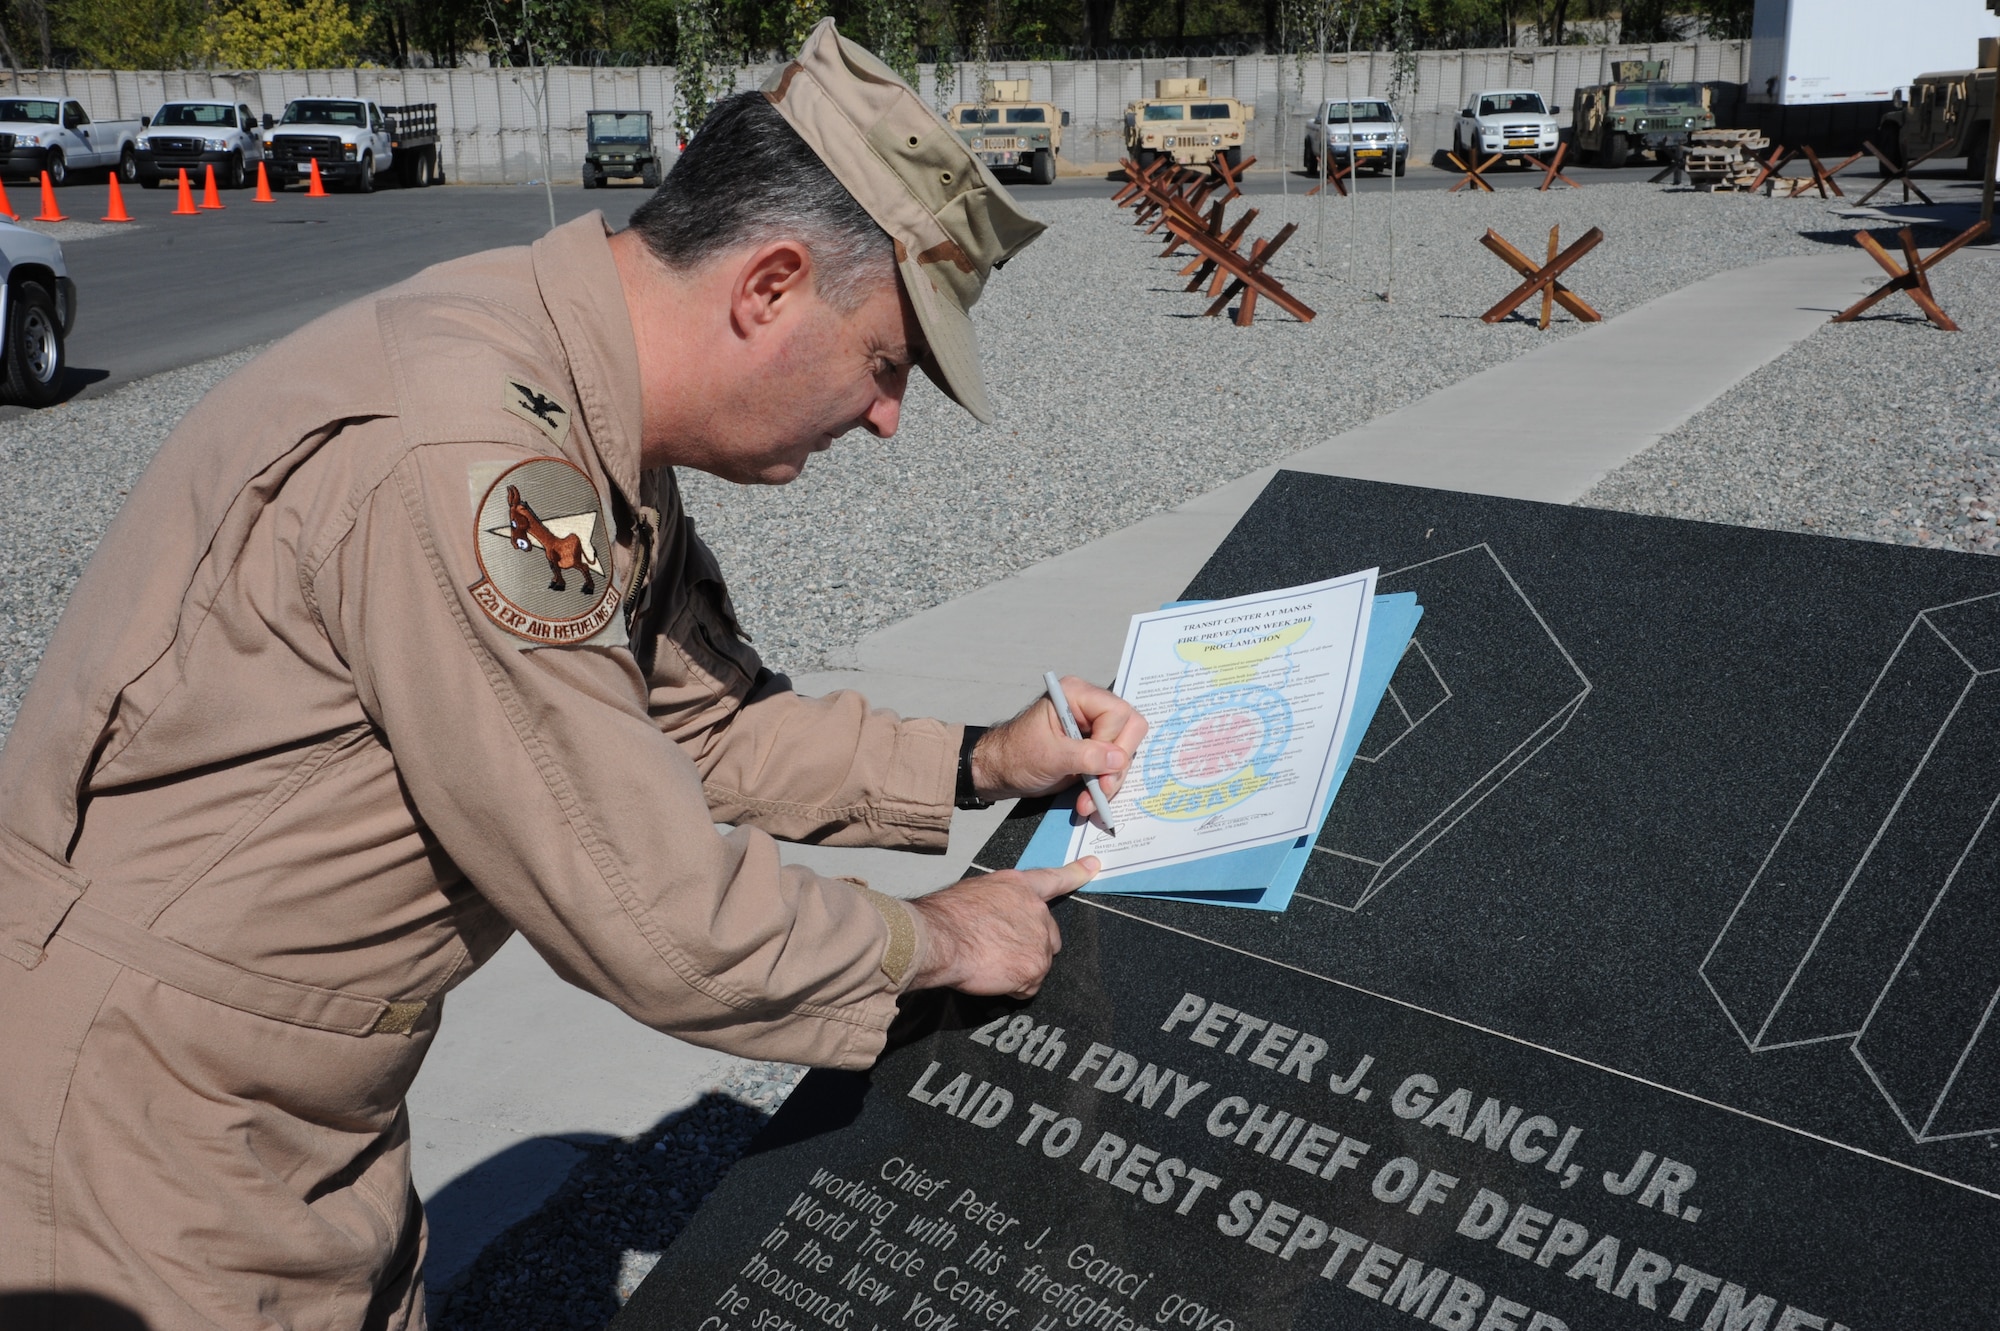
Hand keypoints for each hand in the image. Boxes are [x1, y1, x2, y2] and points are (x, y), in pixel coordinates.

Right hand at [908, 858, 1097, 997]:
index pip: (1054, 879)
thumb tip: (997, 919)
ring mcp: (1039, 940)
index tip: (1094, 865)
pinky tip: (993, 977)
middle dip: (1031, 946)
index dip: (1076, 872)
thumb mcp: (976, 893)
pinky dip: (1014, 988)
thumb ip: (999, 903)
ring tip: (990, 963)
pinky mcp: (1035, 967)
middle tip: (1000, 951)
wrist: (940, 937)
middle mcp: (1036, 910)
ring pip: (1038, 963)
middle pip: (1048, 935)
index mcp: (1019, 887)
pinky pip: (1029, 986)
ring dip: (1019, 969)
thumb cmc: (947, 916)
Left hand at [969, 677, 1147, 821]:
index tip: (1093, 765)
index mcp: (1077, 695)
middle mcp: (1091, 707)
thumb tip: (1119, 759)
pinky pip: (1115, 765)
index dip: (1110, 742)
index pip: (1117, 713)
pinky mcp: (1095, 749)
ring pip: (1125, 752)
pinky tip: (1088, 800)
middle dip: (1116, 766)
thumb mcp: (1049, 756)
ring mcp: (1095, 728)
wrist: (1001, 772)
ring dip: (1109, 782)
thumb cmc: (1015, 755)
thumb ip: (1086, 757)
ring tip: (1087, 802)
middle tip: (1100, 789)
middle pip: (1130, 730)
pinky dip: (1104, 785)